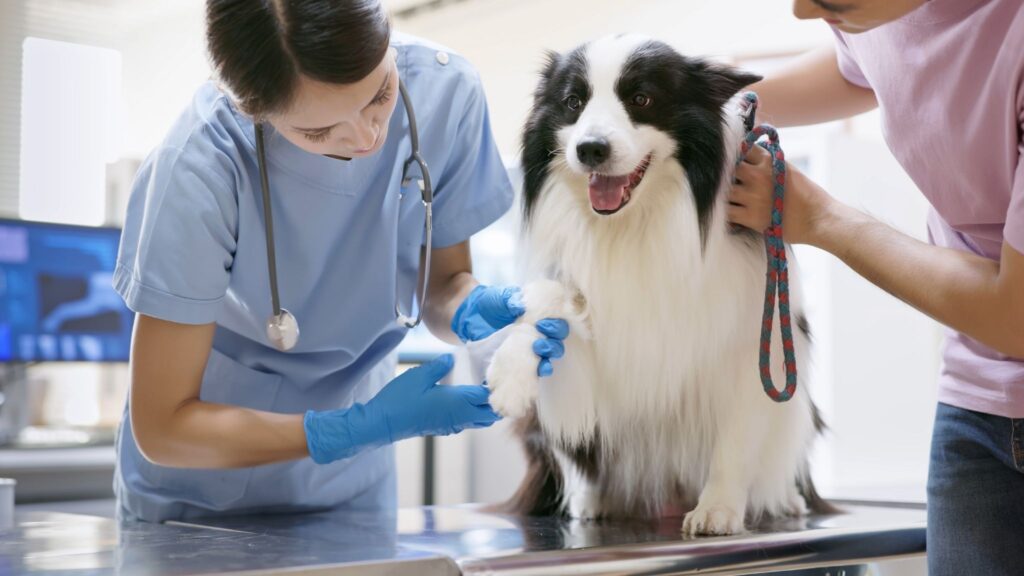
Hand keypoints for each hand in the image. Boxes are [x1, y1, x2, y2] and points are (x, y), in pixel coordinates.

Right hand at [304, 354, 499, 463]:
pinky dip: (474, 413)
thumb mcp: (419, 375)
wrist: (382, 424)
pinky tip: (466, 400)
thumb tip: (452, 358)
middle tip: (494, 383)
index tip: (500, 375)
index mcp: (458, 402)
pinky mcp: (444, 428)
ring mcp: (452, 425)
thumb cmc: (400, 399)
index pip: (488, 398)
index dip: (496, 387)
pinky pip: (468, 423)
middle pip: (490, 415)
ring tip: (483, 390)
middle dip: (496, 401)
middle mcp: (460, 416)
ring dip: (486, 409)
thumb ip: (440, 366)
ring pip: (480, 421)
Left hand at [452, 285, 570, 376]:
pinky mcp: (519, 360)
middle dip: (553, 341)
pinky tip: (540, 370)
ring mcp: (529, 348)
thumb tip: (521, 306)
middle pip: (557, 340)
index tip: (542, 324)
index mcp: (538, 316)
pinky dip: (540, 370)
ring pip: (550, 355)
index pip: (557, 322)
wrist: (471, 316)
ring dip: (549, 356)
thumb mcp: (501, 297)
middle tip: (539, 339)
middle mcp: (538, 332)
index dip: (556, 325)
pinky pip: (535, 368)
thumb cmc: (491, 303)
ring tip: (539, 351)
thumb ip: (511, 300)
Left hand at [728, 144, 833, 245]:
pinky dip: (725, 212)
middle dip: (726, 175)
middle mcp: (758, 176)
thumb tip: (750, 156)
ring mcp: (752, 196)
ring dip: (725, 195)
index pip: (741, 148)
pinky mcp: (750, 217)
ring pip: (723, 191)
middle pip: (727, 168)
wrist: (819, 219)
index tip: (735, 162)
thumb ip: (767, 163)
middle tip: (731, 183)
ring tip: (731, 199)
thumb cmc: (807, 195)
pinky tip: (731, 213)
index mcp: (769, 161)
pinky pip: (726, 212)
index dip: (735, 155)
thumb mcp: (788, 169)